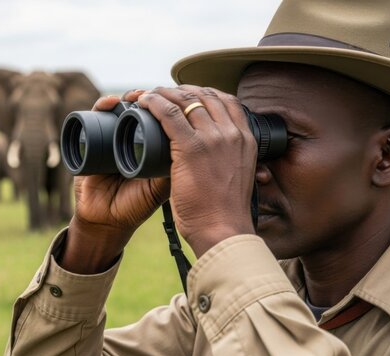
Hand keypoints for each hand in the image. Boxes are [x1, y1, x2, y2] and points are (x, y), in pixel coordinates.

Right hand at [60, 90, 169, 273]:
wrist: (106, 221)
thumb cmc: (136, 205)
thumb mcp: (163, 188)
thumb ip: (180, 169)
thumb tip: (200, 146)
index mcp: (151, 145)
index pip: (162, 116)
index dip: (169, 103)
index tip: (175, 98)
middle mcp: (132, 137)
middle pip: (142, 106)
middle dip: (150, 95)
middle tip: (155, 94)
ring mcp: (111, 136)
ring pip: (120, 106)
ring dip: (128, 96)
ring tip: (134, 97)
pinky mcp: (89, 140)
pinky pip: (95, 116)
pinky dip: (102, 105)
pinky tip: (110, 103)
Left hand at [138, 86, 256, 257]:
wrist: (223, 231)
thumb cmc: (225, 212)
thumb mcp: (238, 177)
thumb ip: (229, 160)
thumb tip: (216, 157)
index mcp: (246, 139)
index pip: (227, 101)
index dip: (204, 93)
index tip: (187, 95)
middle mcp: (232, 133)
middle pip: (205, 95)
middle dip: (182, 90)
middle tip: (164, 93)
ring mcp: (213, 138)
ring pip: (186, 101)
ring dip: (164, 93)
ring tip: (149, 95)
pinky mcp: (191, 148)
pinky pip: (170, 114)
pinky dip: (155, 103)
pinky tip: (144, 102)